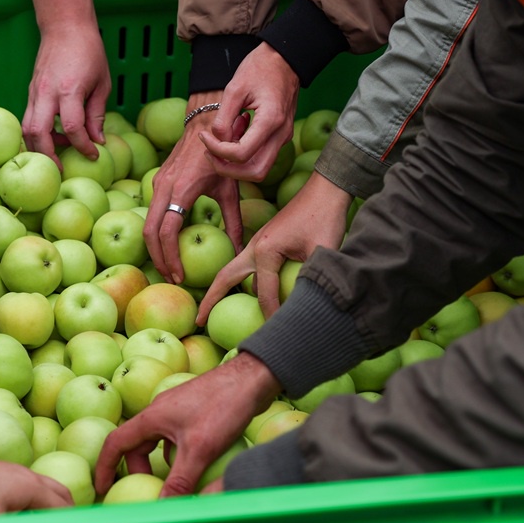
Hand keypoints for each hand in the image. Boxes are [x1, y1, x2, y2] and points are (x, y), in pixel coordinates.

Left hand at [0, 434, 73, 516]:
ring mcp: (14, 472)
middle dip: (67, 512)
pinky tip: (22, 517)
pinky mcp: (0, 474)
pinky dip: (36, 502)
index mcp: (32, 486)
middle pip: (59, 492)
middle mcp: (27, 475)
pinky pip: (28, 488)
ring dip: (51, 506)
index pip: (62, 507)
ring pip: (43, 489)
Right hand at [20, 24, 111, 169]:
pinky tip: (51, 137)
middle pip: (38, 133)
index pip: (72, 127)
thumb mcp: (102, 83)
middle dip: (48, 156)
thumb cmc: (89, 51)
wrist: (64, 26)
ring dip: (38, 147)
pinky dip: (36, 134)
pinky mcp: (30, 92)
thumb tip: (97, 141)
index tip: (93, 154)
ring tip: (56, 154)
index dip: (83, 146)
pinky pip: (28, 119)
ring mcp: (35, 92)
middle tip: (60, 170)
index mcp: (69, 89)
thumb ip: (97, 114)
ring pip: (27, 128)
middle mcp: (47, 92)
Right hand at [94, 353, 280, 498]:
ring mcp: (175, 410)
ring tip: (173, 483)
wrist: (250, 378)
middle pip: (135, 444)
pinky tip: (195, 465)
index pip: (115, 443)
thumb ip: (180, 479)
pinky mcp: (191, 412)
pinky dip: (177, 454)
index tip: (101, 488)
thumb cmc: (222, 406)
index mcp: (151, 417)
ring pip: (156, 441)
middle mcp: (158, 412)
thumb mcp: (200, 448)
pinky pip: (173, 437)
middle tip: (150, 491)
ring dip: (159, 463)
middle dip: (137, 470)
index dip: (104, 467)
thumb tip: (163, 506)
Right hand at [143, 92, 241, 284]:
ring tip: (168, 265)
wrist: (205, 122)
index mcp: (181, 190)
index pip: (168, 232)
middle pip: (149, 233)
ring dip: (155, 247)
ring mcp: (157, 183)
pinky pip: (152, 212)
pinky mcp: (157, 181)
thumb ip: (234, 221)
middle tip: (171, 277)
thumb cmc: (222, 155)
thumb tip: (239, 251)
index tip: (180, 275)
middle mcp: (164, 187)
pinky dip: (156, 232)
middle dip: (158, 258)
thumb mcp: (230, 189)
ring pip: (147, 223)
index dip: (171, 257)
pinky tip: (169, 244)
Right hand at [197, 172, 351, 323]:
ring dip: (221, 289)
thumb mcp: (323, 250)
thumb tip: (308, 308)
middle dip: (210, 300)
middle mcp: (254, 247)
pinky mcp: (264, 241)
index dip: (272, 315)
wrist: (325, 188)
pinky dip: (238, 280)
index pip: (264, 293)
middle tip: (198, 321)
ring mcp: (257, 242)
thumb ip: (313, 279)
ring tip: (212, 311)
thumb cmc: (325, 217)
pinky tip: (244, 291)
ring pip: (232, 271)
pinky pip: (245, 265)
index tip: (278, 334)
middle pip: (225, 278)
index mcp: (265, 251)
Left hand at [201, 43, 299, 181]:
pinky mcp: (280, 136)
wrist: (284, 58)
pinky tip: (234, 134)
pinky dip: (243, 154)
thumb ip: (223, 119)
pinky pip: (261, 156)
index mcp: (271, 121)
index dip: (217, 151)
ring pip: (259, 169)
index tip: (204, 136)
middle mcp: (281, 134)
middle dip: (227, 169)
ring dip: (235, 164)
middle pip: (255, 172)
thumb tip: (217, 141)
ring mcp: (283, 137)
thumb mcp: (234, 88)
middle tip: (209, 153)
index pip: (241, 155)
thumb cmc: (259, 68)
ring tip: (220, 143)